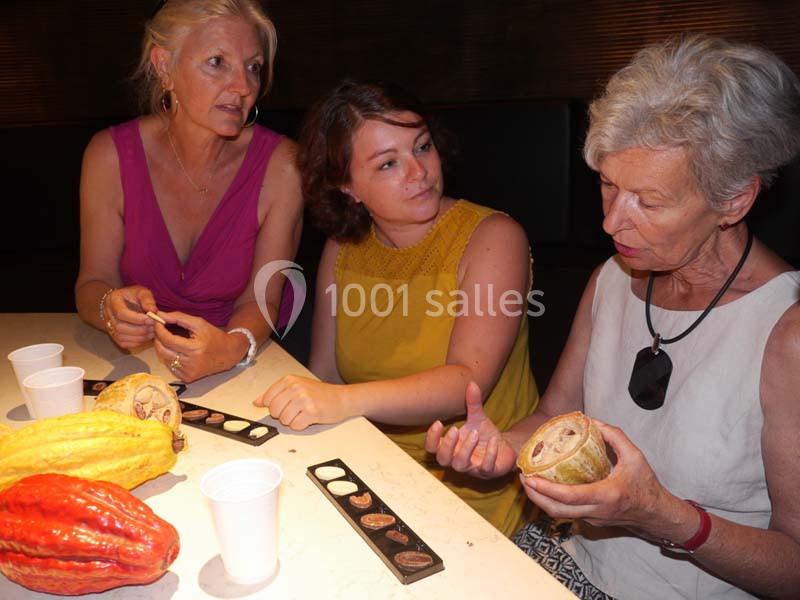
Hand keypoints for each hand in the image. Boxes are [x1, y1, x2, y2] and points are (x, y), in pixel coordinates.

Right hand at [103, 285, 156, 348]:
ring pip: (121, 337)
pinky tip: (147, 337)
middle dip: (140, 329)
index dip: (137, 319)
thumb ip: (148, 300)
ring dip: (140, 337)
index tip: (151, 320)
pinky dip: (136, 342)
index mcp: (113, 300)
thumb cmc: (133, 296)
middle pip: (120, 327)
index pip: (121, 313)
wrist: (123, 302)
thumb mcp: (142, 292)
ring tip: (153, 332)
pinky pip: (123, 343)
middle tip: (154, 327)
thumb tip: (153, 311)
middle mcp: (108, 314)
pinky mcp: (114, 335)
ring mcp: (109, 326)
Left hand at [153, 312, 239, 381]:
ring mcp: (189, 372)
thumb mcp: (199, 323)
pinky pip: (170, 366)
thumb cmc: (213, 336)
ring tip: (170, 340)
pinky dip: (169, 358)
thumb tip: (160, 315)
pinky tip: (177, 351)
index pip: (168, 340)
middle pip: (163, 350)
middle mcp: (191, 363)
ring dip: (163, 348)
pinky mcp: (187, 378)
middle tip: (160, 331)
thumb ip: (179, 318)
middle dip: (158, 339)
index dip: (159, 330)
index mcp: (195, 349)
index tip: (158, 323)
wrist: (228, 354)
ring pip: (164, 359)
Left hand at [253, 375, 350, 430]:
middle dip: (283, 415)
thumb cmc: (320, 394)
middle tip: (296, 410)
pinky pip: (296, 426)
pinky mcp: (312, 412)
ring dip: (293, 421)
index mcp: (289, 380)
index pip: (267, 398)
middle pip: (274, 411)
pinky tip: (309, 418)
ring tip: (303, 413)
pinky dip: (301, 426)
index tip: (284, 406)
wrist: (342, 398)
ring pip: (284, 420)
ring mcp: (304, 399)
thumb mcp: (296, 387)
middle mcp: (295, 387)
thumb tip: (256, 402)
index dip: (274, 406)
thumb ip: (275, 394)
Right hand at [424, 381, 517, 478]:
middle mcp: (458, 459)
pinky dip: (489, 455)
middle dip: (447, 445)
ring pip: (460, 465)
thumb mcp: (478, 418)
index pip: (432, 447)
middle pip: (443, 459)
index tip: (438, 422)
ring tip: (475, 433)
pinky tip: (493, 441)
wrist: (505, 448)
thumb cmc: (484, 435)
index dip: (432, 438)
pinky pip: (485, 468)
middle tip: (455, 429)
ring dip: (466, 449)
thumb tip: (472, 383)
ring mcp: (472, 467)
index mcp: (451, 447)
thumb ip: (473, 403)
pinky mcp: (488, 472)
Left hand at [520, 420, 684, 537]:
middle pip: (557, 510)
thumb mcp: (635, 456)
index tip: (530, 478)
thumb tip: (592, 421)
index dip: (546, 489)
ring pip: (559, 515)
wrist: (656, 514)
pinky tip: (546, 488)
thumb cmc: (645, 485)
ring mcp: (592, 520)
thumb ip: (614, 436)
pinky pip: (566, 514)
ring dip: (540, 501)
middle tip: (523, 478)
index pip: (570, 497)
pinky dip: (552, 503)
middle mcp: (596, 511)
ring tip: (529, 482)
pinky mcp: (590, 522)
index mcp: (606, 495)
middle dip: (535, 495)